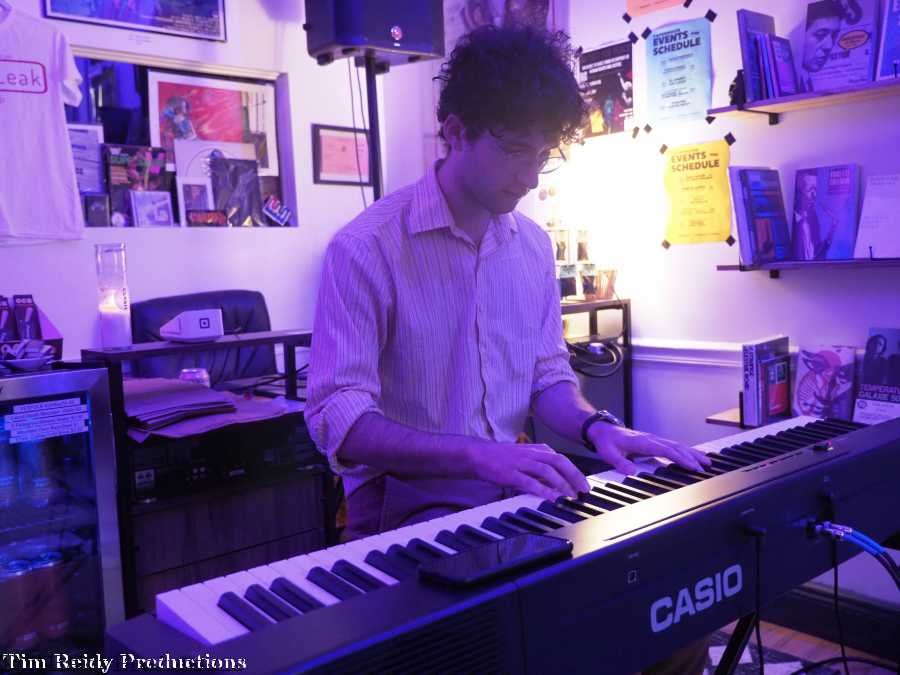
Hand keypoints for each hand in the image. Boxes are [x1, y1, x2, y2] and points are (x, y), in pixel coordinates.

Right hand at [467, 441, 589, 500]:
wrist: (478, 455)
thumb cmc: (501, 457)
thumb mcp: (524, 455)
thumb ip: (540, 464)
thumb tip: (556, 478)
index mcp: (536, 449)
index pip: (561, 458)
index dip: (575, 471)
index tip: (583, 483)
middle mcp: (531, 454)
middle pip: (559, 462)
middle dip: (574, 476)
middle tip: (583, 490)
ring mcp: (521, 463)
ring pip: (547, 471)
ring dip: (562, 484)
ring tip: (570, 496)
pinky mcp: (511, 474)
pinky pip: (531, 482)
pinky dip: (543, 490)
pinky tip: (552, 498)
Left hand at [587, 423, 711, 474]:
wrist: (603, 429)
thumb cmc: (607, 442)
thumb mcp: (609, 454)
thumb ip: (620, 463)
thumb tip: (631, 472)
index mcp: (642, 442)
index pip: (665, 450)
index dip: (680, 458)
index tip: (692, 466)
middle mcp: (651, 439)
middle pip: (676, 447)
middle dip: (692, 457)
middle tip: (706, 467)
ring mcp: (654, 439)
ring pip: (677, 445)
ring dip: (692, 453)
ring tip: (707, 461)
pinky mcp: (654, 441)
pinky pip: (673, 446)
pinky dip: (685, 450)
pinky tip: (694, 456)